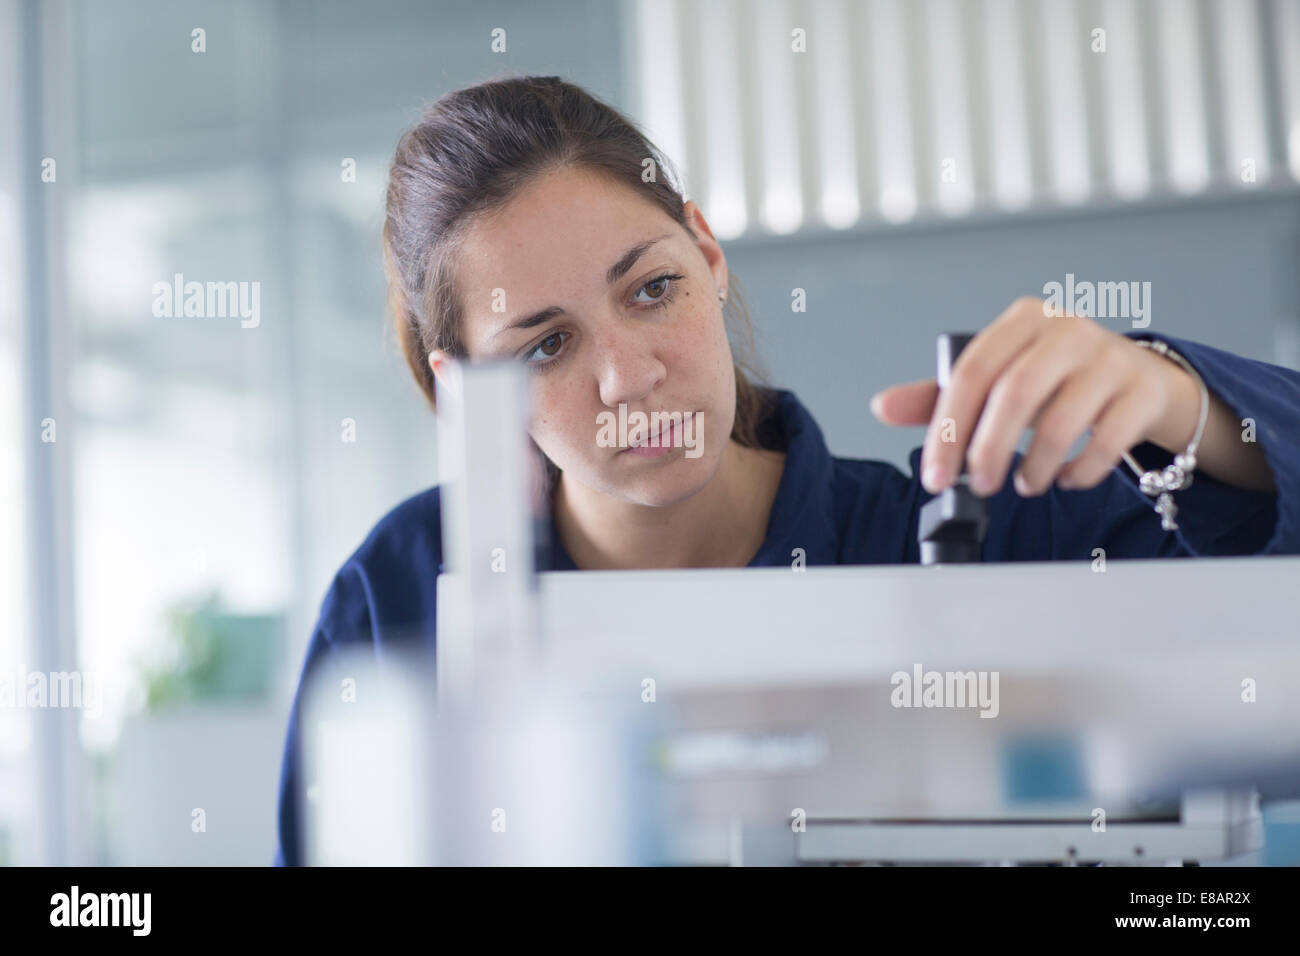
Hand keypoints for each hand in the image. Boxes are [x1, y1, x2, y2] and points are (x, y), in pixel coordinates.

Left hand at [869, 297, 1195, 496]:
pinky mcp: (1143, 390)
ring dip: (1035, 465)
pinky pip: (1109, 440)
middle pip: (1014, 394)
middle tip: (981, 485)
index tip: (936, 475)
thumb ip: (941, 395)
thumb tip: (883, 407)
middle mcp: (1067, 330)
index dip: (947, 429)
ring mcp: (1111, 357)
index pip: (971, 372)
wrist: (1140, 379)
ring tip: (1025, 484)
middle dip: (989, 451)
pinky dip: (1081, 470)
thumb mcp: (998, 380)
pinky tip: (1066, 479)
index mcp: (1022, 321)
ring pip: (1063, 419)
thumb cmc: (1057, 380)